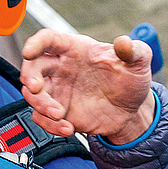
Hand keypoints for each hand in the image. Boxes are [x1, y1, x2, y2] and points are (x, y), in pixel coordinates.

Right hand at [20, 28, 155, 141]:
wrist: (132, 110)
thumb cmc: (130, 80)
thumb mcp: (139, 62)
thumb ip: (134, 51)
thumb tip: (124, 42)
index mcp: (75, 50)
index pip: (48, 39)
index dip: (35, 43)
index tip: (28, 51)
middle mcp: (61, 68)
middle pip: (32, 67)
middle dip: (29, 76)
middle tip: (37, 88)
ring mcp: (58, 91)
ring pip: (33, 95)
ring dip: (41, 105)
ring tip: (60, 115)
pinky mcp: (59, 112)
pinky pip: (42, 118)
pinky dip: (50, 126)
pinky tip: (68, 128)